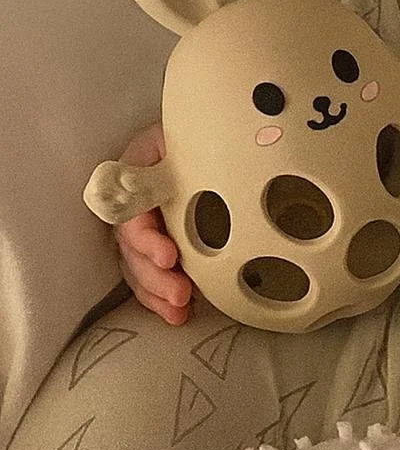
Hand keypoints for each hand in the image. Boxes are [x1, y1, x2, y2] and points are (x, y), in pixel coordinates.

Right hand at [113, 121, 192, 325]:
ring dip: (157, 294)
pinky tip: (180, 315)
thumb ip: (179, 151)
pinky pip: (154, 276)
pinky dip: (163, 299)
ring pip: (139, 268)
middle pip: (131, 248)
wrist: (219, 138)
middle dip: (154, 276)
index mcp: (137, 174)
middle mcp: (134, 203)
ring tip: (179, 312)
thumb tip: (172, 170)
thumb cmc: (206, 133)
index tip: (169, 256)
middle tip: (181, 294)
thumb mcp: (188, 135)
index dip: (146, 239)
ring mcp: (147, 227)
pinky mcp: (162, 246)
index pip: (130, 212)